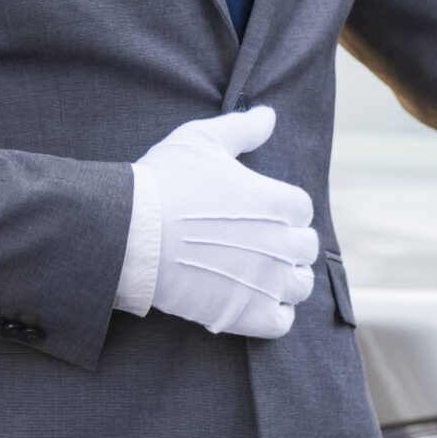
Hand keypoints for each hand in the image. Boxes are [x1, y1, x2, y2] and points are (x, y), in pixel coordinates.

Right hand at [132, 105, 319, 337]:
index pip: (301, 209)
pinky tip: (251, 304)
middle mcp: (282, 243)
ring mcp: (267, 282)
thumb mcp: (203, 139)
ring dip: (285, 281)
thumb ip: (242, 128)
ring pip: (299, 287)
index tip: (259, 215)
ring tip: (259, 277)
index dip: (282, 212)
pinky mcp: (248, 315)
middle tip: (258, 246)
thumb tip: (269, 114)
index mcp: (280, 201)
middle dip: (287, 246)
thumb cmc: (166, 181)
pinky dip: (273, 316)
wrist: (131, 233)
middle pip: (305, 248)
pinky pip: (281, 323)